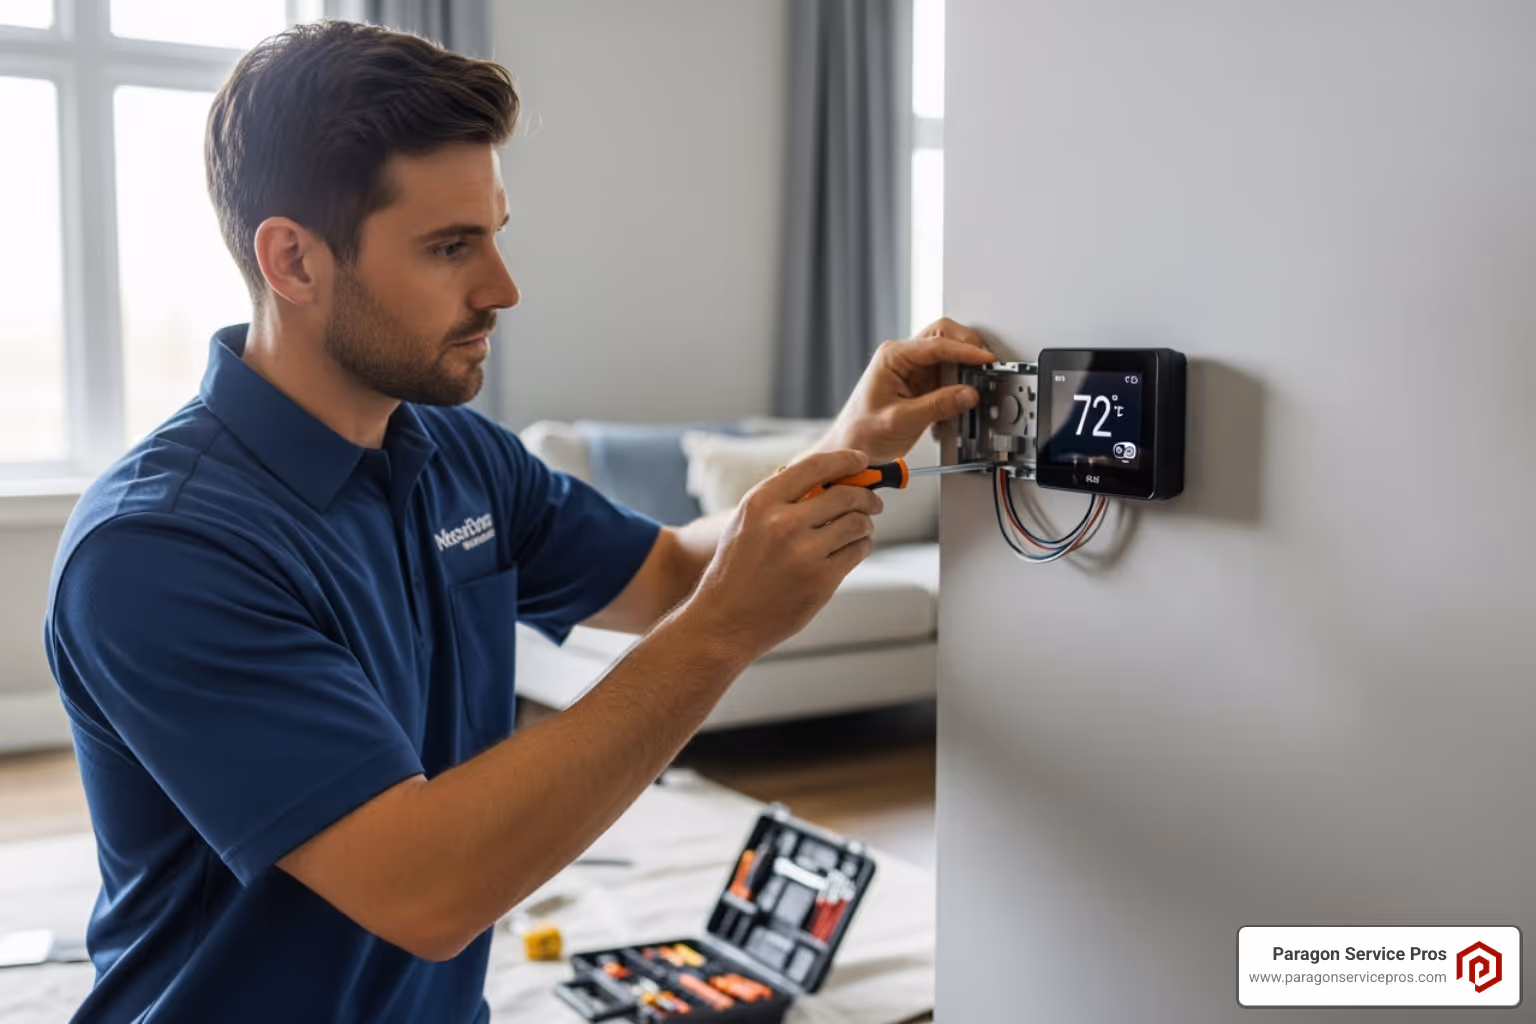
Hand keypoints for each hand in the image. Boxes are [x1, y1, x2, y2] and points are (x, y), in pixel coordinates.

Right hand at [680, 449, 882, 660]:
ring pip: (857, 523)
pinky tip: (853, 549)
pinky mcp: (821, 580)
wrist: (725, 619)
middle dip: (866, 497)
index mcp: (761, 502)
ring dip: (865, 524)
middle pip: (845, 495)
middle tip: (873, 503)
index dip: (845, 459)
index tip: (860, 460)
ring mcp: (804, 553)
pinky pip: (858, 551)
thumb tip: (823, 475)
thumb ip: (779, 497)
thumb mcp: (744, 522)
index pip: (815, 466)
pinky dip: (862, 546)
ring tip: (860, 530)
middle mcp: (783, 524)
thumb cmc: (736, 569)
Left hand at [819, 318, 995, 462]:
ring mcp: (914, 370)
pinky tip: (959, 404)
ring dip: (965, 370)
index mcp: (893, 356)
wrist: (852, 449)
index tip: (985, 360)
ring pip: (950, 356)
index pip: (937, 344)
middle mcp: (903, 358)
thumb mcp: (901, 420)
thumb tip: (967, 394)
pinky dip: (959, 387)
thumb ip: (937, 406)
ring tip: (975, 388)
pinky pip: (949, 377)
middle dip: (967, 349)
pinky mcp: (922, 386)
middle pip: (945, 336)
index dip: (965, 351)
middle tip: (985, 366)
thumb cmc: (861, 433)